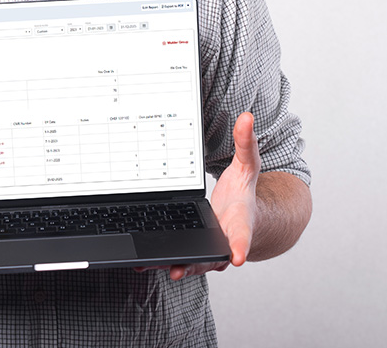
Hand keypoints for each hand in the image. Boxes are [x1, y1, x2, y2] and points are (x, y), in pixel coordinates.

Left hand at [154, 110, 259, 280]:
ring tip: (147, 265)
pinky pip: (176, 258)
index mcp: (241, 221)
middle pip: (210, 257)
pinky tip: (139, 261)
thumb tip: (247, 117)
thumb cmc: (243, 193)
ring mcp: (207, 251)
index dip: (240, 245)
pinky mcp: (191, 252)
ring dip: (169, 265)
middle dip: (193, 264)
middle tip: (176, 270)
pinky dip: (159, 261)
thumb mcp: (247, 166)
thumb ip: (246, 143)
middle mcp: (224, 242)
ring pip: (190, 263)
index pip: (243, 234)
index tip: (236, 256)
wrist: (242, 215)